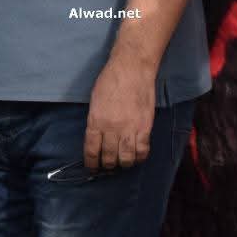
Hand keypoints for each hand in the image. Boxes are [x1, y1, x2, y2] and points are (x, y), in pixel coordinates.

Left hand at [84, 55, 156, 170]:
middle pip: (109, 157)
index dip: (91, 162)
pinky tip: (137, 157)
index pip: (91, 149)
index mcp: (96, 121)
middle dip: (107, 165)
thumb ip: (95, 120)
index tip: (91, 167)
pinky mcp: (145, 128)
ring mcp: (130, 129)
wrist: (132, 69)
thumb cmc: (110, 80)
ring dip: (123, 164)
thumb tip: (97, 137)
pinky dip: (140, 158)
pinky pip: (143, 151)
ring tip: (122, 163)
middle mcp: (112, 128)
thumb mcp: (95, 101)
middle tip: (107, 166)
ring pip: (126, 158)